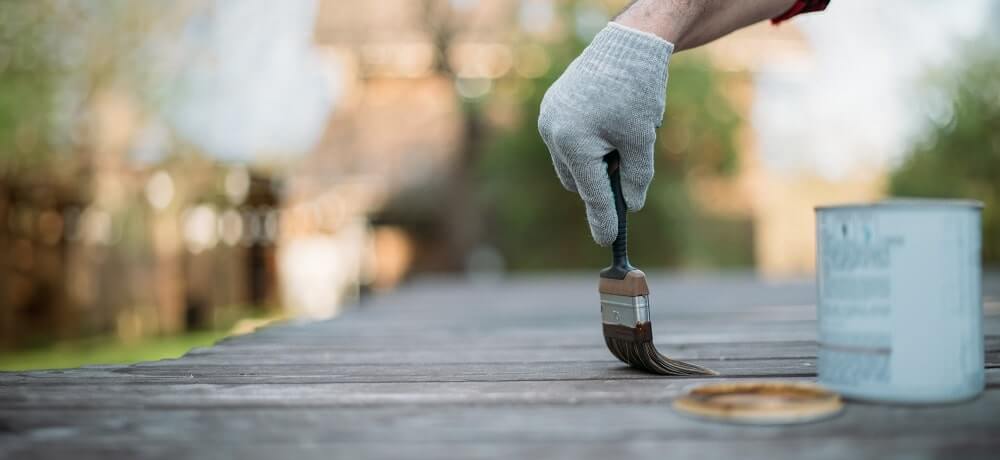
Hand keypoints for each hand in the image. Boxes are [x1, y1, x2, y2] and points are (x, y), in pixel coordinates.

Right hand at [537, 22, 672, 245]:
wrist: (626, 46)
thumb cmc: (636, 91)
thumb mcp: (642, 140)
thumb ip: (636, 178)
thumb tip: (632, 205)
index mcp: (573, 142)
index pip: (591, 192)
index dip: (603, 219)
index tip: (608, 241)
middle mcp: (552, 132)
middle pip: (577, 180)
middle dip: (600, 184)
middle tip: (626, 175)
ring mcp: (547, 119)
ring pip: (569, 162)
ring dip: (591, 164)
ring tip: (618, 140)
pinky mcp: (550, 108)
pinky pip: (565, 141)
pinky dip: (585, 145)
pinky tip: (606, 128)